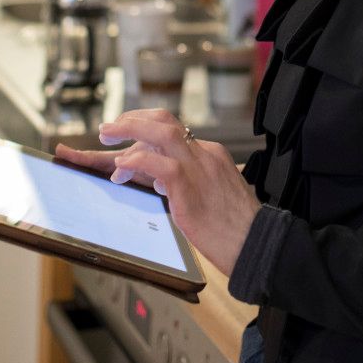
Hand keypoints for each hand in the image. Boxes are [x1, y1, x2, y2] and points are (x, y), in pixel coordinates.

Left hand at [55, 109, 260, 278]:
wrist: (256, 244)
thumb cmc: (235, 228)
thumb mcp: (211, 194)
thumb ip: (187, 182)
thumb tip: (158, 181)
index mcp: (211, 153)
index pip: (171, 131)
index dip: (142, 133)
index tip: (126, 138)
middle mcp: (204, 152)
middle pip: (164, 120)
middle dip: (132, 119)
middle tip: (108, 128)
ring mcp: (198, 166)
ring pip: (159, 130)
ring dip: (127, 129)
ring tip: (105, 138)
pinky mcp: (188, 185)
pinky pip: (156, 161)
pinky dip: (134, 160)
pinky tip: (121, 169)